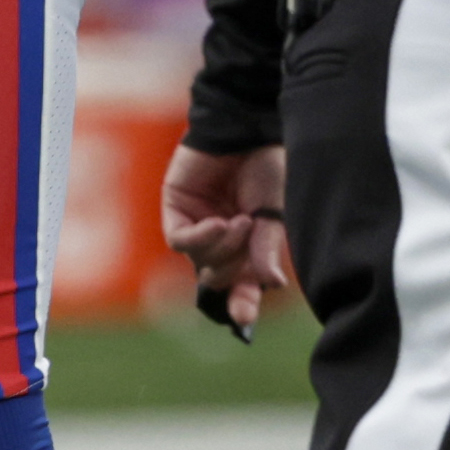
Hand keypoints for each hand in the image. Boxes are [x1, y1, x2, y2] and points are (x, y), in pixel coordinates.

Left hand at [158, 140, 293, 333]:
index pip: (241, 285)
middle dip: (235, 274)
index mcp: (247, 244)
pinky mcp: (175, 208)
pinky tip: (219, 222)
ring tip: (243, 223)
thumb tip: (270, 284)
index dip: (242, 304)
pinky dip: (202, 238)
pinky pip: (181, 240)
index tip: (244, 321)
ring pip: (201, 262)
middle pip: (218, 278)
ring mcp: (196, 224)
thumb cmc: (266, 166)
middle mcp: (219, 239)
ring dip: (223, 250)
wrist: (246, 127)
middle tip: (252, 254)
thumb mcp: (274, 213)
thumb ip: (265, 248)